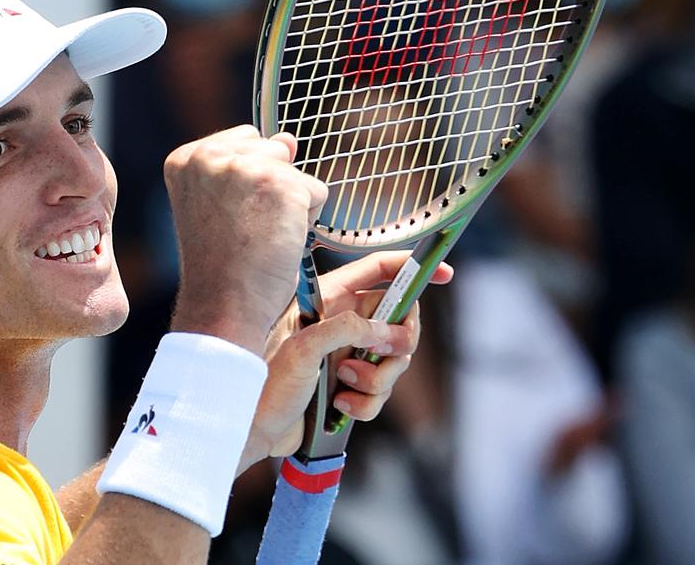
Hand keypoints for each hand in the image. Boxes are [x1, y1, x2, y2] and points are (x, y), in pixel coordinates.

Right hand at [164, 126, 327, 352]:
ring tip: (260, 236)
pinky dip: (306, 221)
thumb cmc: (223, 266)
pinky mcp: (278, 183)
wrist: (224, 306)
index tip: (228, 219)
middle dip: (270, 188)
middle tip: (245, 230)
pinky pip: (316, 191)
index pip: (242, 143)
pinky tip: (277, 242)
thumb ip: (249, 166)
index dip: (247, 184)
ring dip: (290, 204)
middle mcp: (209, 155)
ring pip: (294, 171)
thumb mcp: (221, 205)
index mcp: (185, 159)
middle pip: (271, 151)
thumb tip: (288, 139)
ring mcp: (243, 166)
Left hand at [240, 251, 452, 469]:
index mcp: (330, 299)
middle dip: (398, 344)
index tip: (445, 274)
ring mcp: (347, 355)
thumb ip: (348, 329)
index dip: (412, 267)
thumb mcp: (304, 345)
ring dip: (377, 379)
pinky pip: (380, 393)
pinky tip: (340, 407)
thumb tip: (387, 334)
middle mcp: (342, 323)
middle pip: (398, 321)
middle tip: (384, 355)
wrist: (249, 425)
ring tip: (344, 384)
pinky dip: (366, 403)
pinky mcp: (348, 387)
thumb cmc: (265, 379)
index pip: (379, 271)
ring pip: (394, 362)